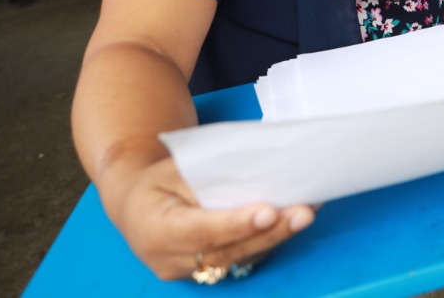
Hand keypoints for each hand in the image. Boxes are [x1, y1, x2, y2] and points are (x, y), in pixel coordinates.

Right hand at [102, 152, 315, 280]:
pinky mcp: (204, 274)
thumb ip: (207, 176)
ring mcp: (187, 272)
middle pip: (227, 250)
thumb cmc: (157, 181)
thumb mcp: (173, 169)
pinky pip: (241, 260)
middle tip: (304, 213)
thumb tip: (256, 171)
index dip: (236, 224)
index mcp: (155, 229)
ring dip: (276, 238)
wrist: (136, 207)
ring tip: (307, 213)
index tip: (268, 213)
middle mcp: (169, 259)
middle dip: (270, 233)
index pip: (201, 230)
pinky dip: (268, 241)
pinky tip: (292, 222)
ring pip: (239, 259)